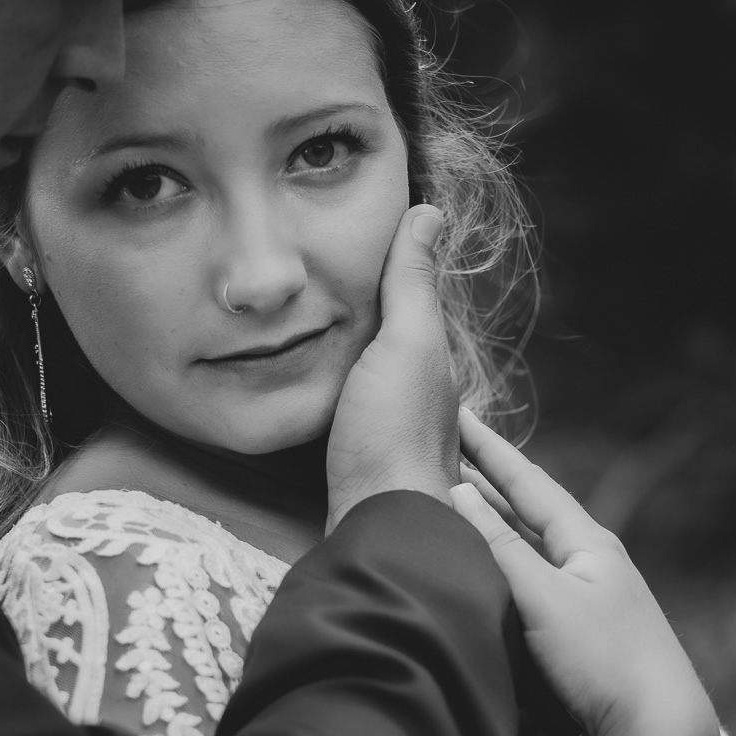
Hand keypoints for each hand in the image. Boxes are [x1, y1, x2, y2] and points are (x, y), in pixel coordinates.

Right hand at [325, 205, 458, 531]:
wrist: (377, 524)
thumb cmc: (395, 432)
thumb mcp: (406, 343)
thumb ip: (412, 285)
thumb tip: (429, 211)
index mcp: (433, 364)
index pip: (412, 305)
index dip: (389, 274)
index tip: (353, 242)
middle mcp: (419, 399)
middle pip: (389, 345)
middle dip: (364, 318)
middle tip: (318, 281)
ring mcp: (389, 434)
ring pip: (367, 381)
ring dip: (343, 358)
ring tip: (303, 328)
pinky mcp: (358, 464)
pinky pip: (343, 412)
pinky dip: (328, 393)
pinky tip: (304, 391)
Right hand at [450, 410, 721, 735]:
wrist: (661, 730)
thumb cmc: (606, 661)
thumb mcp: (544, 598)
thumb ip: (497, 546)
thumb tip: (456, 492)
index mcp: (587, 542)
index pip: (527, 481)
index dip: (488, 449)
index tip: (456, 412)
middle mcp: (591, 562)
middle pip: (529, 510)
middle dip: (487, 481)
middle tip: (446, 449)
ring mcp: (590, 598)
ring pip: (531, 546)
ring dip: (494, 522)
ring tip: (456, 499)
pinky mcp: (584, 634)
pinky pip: (533, 580)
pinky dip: (504, 562)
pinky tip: (489, 569)